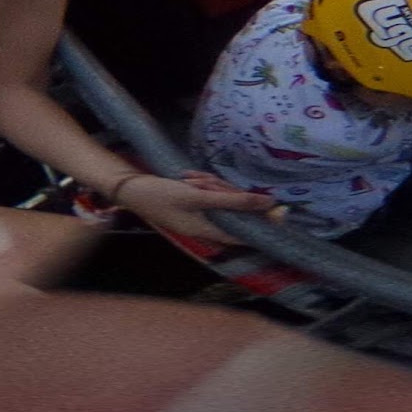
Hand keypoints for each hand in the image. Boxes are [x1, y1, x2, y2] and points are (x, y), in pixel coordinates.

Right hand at [112, 170, 276, 236]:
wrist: (130, 188)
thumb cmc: (162, 195)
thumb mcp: (198, 195)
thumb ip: (234, 200)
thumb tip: (267, 203)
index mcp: (209, 232)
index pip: (247, 234)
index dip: (264, 223)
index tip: (280, 211)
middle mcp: (207, 228)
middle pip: (233, 211)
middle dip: (222, 191)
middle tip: (201, 181)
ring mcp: (200, 217)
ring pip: (221, 199)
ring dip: (209, 184)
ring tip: (189, 178)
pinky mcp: (193, 206)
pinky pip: (208, 195)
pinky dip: (202, 185)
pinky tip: (187, 177)